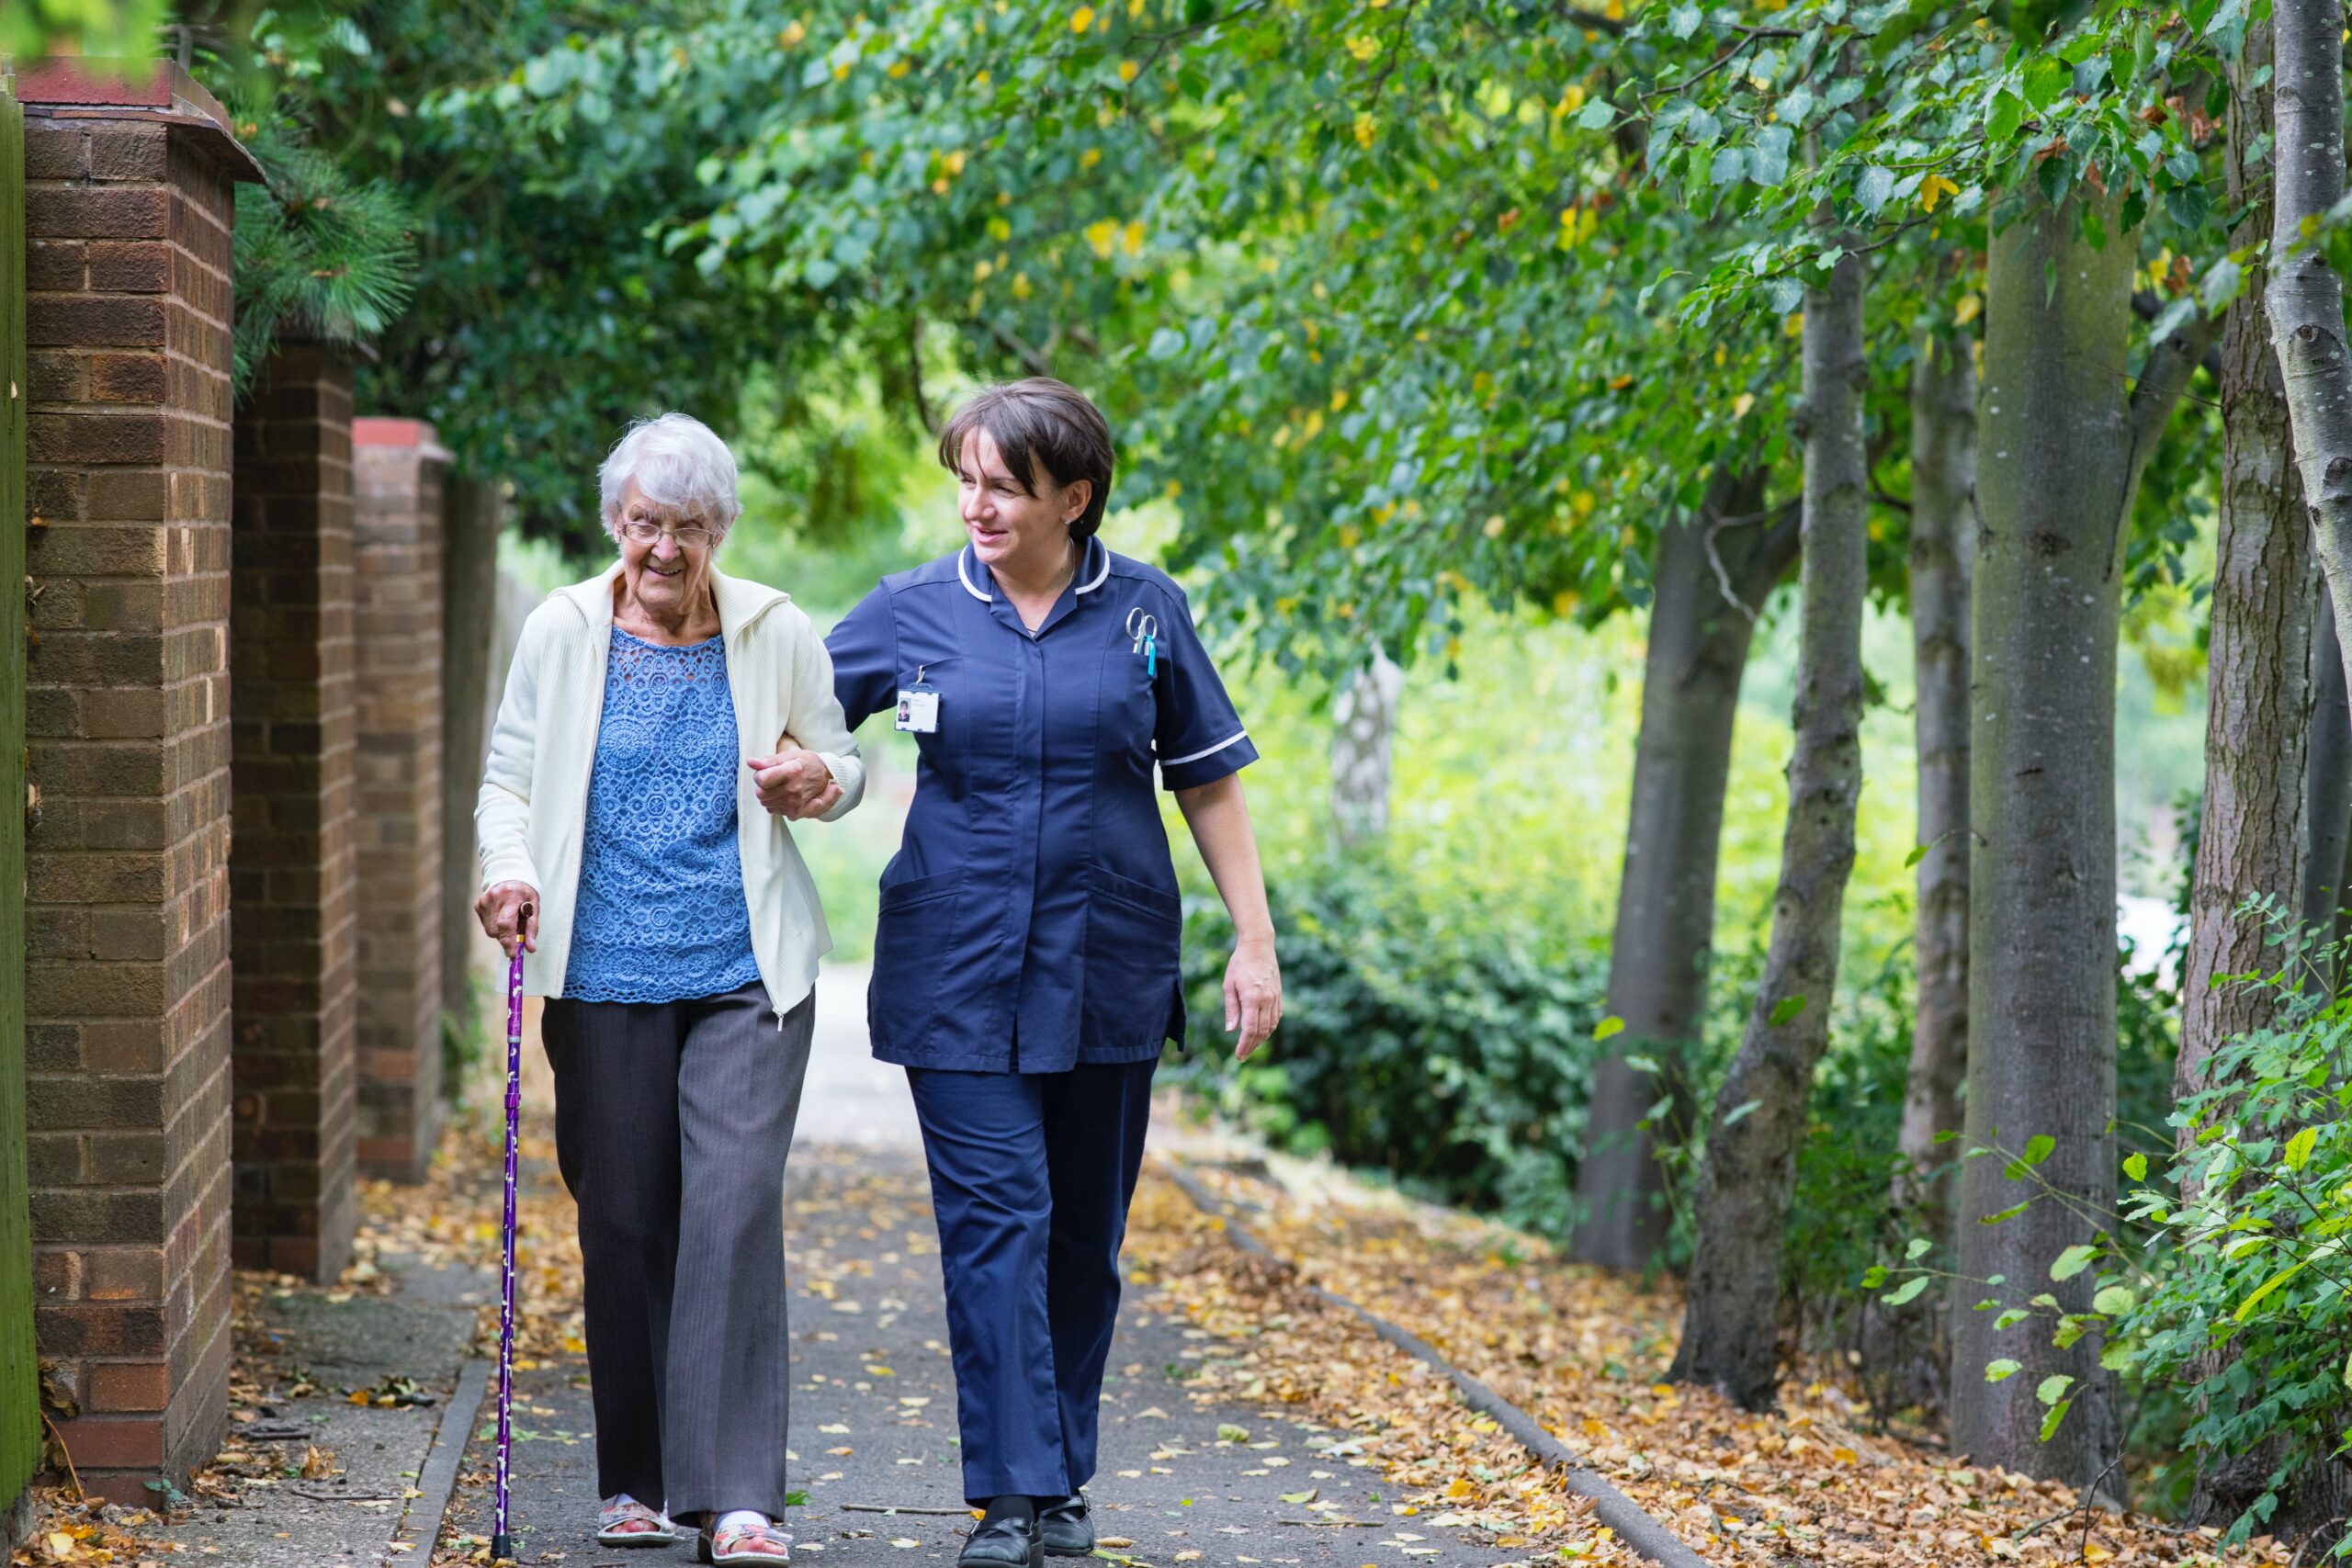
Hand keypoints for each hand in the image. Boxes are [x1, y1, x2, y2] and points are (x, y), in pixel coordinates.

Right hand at [476, 881, 539, 958]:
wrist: (510, 876)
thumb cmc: (525, 894)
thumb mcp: (534, 907)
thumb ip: (532, 928)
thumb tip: (530, 948)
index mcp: (511, 896)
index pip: (506, 923)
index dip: (508, 941)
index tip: (513, 954)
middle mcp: (494, 897)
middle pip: (497, 930)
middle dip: (507, 938)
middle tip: (517, 933)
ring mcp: (484, 901)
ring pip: (491, 930)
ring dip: (502, 932)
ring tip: (511, 920)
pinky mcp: (478, 905)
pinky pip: (486, 925)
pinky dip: (495, 926)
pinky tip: (501, 916)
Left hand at [747, 747, 841, 820]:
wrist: (827, 777)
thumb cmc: (807, 763)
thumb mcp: (791, 756)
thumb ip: (769, 760)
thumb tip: (750, 762)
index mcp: (792, 772)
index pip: (762, 779)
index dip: (760, 775)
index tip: (766, 772)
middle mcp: (793, 790)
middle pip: (760, 793)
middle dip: (762, 786)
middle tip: (773, 780)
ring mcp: (794, 803)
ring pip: (765, 803)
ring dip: (768, 795)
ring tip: (780, 787)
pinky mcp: (794, 813)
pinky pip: (772, 810)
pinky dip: (775, 803)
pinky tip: (784, 795)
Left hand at [1224, 934, 1281, 1060]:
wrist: (1259, 946)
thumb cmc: (1239, 964)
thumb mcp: (1228, 985)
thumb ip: (1231, 1009)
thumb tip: (1231, 1030)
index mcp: (1253, 998)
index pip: (1250, 1030)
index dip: (1244, 1045)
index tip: (1238, 1056)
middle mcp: (1267, 1000)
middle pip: (1261, 1032)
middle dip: (1252, 1046)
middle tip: (1242, 1055)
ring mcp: (1275, 998)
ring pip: (1271, 1026)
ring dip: (1261, 1039)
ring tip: (1250, 1046)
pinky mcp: (1279, 995)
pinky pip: (1276, 1017)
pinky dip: (1269, 1028)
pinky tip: (1261, 1033)